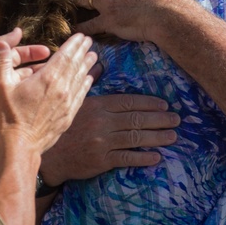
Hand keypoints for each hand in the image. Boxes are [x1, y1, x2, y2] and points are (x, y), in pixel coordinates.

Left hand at [0, 28, 51, 140]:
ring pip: (30, 83)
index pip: (20, 54)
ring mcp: (10, 92)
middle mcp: (6, 76)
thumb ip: (2, 42)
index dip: (33, 52)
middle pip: (28, 68)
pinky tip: (50, 91)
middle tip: (56, 63)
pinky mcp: (13, 106)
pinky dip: (39, 94)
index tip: (48, 51)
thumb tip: (19, 30)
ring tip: (55, 76)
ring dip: (42, 79)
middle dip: (41, 64)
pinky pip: (28, 98)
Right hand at [0, 33, 96, 153]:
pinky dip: (87, 84)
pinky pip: (81, 95)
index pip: (65, 55)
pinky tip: (89, 80)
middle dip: (83, 51)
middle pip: (76, 65)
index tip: (81, 36)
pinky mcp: (68, 116)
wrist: (20, 146)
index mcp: (47, 78)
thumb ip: (1, 62)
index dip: (74, 44)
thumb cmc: (9, 116)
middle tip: (89, 41)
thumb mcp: (0, 86)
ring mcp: (67, 103)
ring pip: (81, 79)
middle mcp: (61, 89)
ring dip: (87, 66)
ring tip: (94, 56)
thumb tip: (0, 42)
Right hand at [38, 94, 177, 184]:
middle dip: (159, 119)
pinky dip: (143, 157)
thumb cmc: (63, 127)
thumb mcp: (74, 102)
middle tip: (176, 119)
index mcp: (97, 105)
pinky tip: (156, 157)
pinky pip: (126, 158)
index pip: (128, 102)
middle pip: (136, 118)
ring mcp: (102, 142)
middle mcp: (102, 122)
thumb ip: (88, 83)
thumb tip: (97, 64)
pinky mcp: (101, 160)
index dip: (149, 103)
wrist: (49, 156)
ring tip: (172, 136)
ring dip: (157, 137)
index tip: (164, 104)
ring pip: (135, 137)